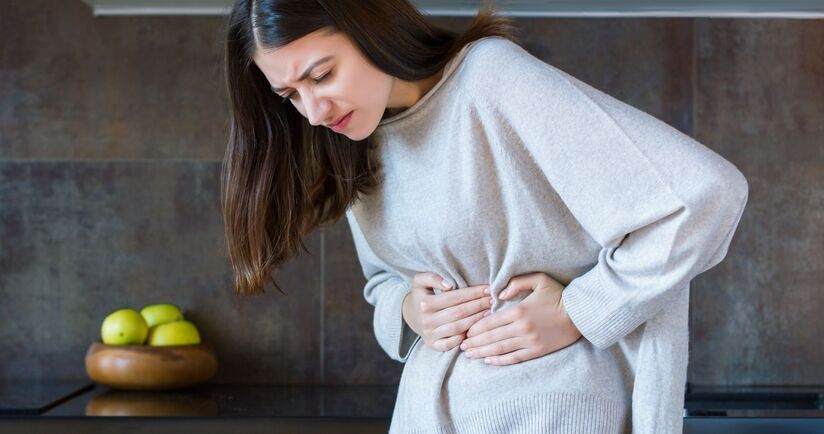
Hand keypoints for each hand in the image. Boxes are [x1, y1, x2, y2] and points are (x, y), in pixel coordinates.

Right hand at [403, 272, 491, 351]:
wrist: (412, 315)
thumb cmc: (422, 295)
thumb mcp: (420, 281)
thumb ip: (432, 277)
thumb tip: (448, 285)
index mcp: (425, 303)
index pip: (455, 297)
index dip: (473, 293)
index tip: (488, 289)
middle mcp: (427, 320)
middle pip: (459, 313)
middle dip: (479, 306)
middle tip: (493, 300)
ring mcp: (430, 334)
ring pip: (458, 328)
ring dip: (476, 320)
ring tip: (489, 312)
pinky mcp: (433, 345)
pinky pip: (450, 344)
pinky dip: (463, 339)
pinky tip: (475, 331)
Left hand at [461, 272, 581, 364]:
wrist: (581, 313)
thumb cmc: (559, 294)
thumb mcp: (539, 280)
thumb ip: (516, 283)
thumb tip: (498, 295)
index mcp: (519, 311)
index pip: (490, 322)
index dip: (475, 328)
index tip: (466, 331)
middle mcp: (522, 328)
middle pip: (492, 337)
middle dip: (474, 342)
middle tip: (462, 346)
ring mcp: (530, 341)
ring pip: (500, 349)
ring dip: (483, 352)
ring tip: (470, 355)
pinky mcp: (537, 351)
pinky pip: (515, 358)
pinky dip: (500, 360)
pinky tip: (489, 360)